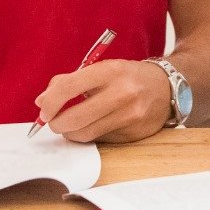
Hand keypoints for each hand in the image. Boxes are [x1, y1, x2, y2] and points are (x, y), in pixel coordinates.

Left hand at [35, 59, 174, 143]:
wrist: (167, 87)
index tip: (44, 110)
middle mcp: (122, 93)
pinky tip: (95, 125)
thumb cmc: (127, 77)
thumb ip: (70, 81)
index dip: (50, 102)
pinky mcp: (133, 134)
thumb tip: (42, 102)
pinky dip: (91, 135)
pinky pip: (101, 140)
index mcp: (111, 71)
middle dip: (57, 123)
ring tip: (71, 124)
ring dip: (71, 132)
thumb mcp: (101, 69)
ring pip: (86, 134)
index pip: (69, 87)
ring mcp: (130, 116)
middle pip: (75, 118)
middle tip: (54, 121)